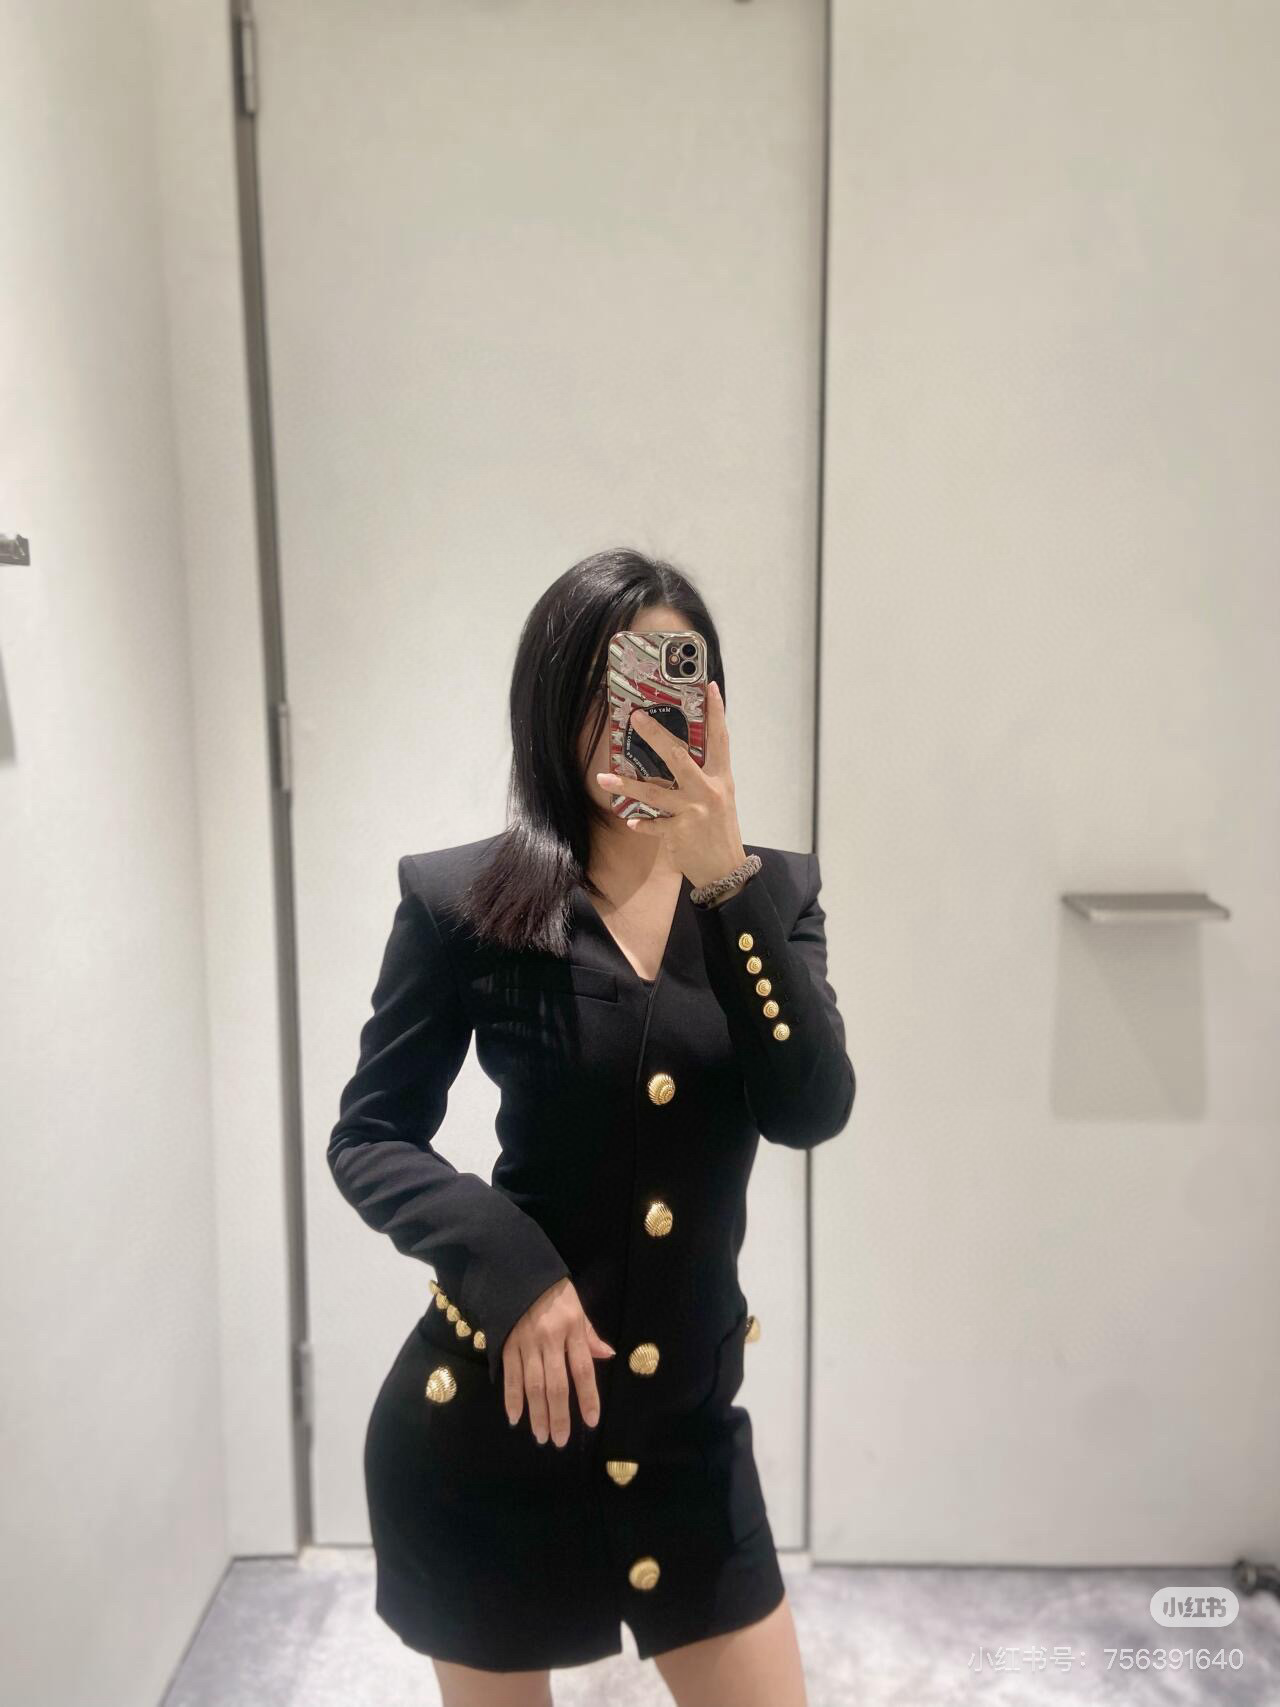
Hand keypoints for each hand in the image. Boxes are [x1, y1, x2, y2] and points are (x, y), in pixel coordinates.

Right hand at [502, 1275, 614, 1444]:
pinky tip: (515, 1417)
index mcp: (572, 1329)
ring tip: (542, 1436)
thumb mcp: (577, 1308)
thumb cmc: (554, 1292)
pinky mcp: (506, 1344)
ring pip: (533, 1385)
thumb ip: (590, 1335)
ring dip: (537, 1414)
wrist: (518, 1271)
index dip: (587, 1397)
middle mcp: (550, 1339)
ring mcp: (526, 1343)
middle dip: (559, 1415)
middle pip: (556, 1384)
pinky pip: (511, 1376)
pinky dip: (512, 1398)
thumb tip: (608, 1356)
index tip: (591, 1421)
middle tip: (560, 1441)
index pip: (582, 1369)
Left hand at [594, 680, 747, 889]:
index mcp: (721, 778)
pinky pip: (653, 824)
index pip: (720, 739)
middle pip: (678, 756)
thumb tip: (678, 757)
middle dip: (655, 735)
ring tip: (603, 779)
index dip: (716, 713)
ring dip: (626, 785)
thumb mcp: (721, 798)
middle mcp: (708, 790)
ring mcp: (693, 811)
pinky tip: (630, 821)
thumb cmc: (721, 830)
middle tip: (636, 717)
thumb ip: (703, 777)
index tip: (709, 688)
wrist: (727, 869)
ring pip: (653, 792)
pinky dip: (641, 823)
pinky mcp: (680, 832)